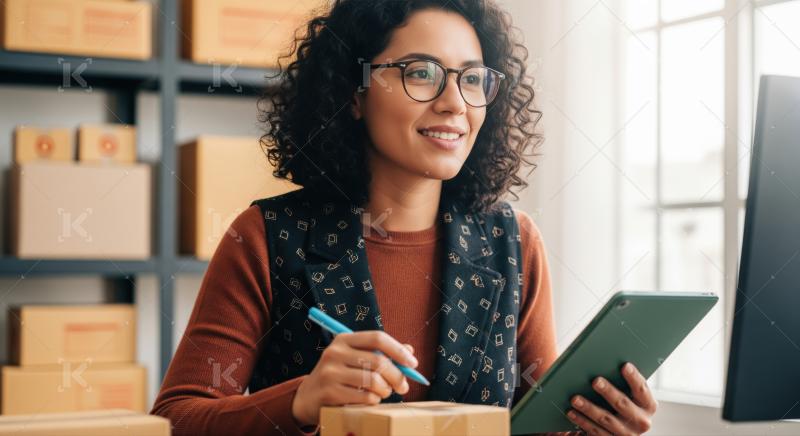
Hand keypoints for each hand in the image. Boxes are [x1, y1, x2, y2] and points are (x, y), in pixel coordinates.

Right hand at [291, 331, 417, 426]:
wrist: (309, 396)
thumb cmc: (339, 375)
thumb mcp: (356, 358)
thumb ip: (380, 353)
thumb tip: (409, 351)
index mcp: (344, 339)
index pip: (377, 338)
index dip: (398, 350)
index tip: (413, 363)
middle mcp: (335, 352)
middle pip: (378, 361)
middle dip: (397, 376)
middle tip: (404, 387)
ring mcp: (330, 373)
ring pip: (373, 381)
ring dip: (385, 390)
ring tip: (384, 393)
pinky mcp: (329, 393)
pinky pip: (364, 397)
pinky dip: (374, 400)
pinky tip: (371, 400)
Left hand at [566, 362, 657, 434]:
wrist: (623, 430)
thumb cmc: (624, 402)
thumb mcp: (630, 395)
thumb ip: (624, 382)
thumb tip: (606, 360)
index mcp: (648, 405)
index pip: (642, 389)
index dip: (634, 377)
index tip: (624, 365)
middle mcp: (641, 421)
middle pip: (623, 404)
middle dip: (608, 392)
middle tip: (595, 381)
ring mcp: (626, 434)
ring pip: (606, 419)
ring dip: (589, 408)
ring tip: (575, 398)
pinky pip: (595, 431)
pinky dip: (582, 421)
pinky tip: (571, 412)